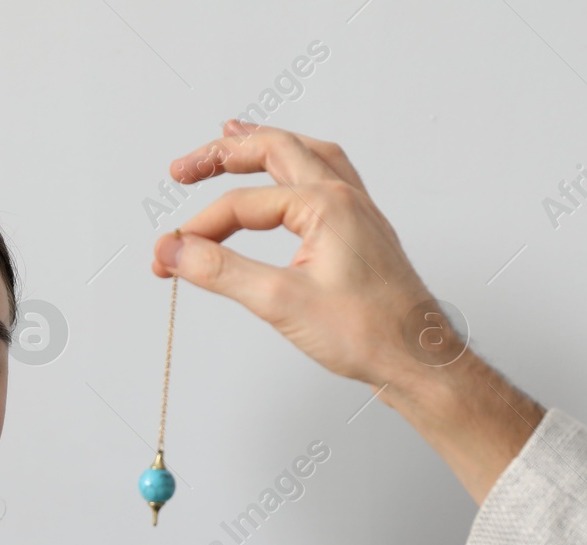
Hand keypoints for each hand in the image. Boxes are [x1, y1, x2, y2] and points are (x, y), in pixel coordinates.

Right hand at [151, 120, 543, 504]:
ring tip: (233, 141)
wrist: (418, 361)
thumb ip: (221, 272)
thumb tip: (175, 252)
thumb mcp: (281, 302)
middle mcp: (344, 198)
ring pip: (306, 157)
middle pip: (276, 150)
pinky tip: (288, 181)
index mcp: (326, 204)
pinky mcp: (362, 234)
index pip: (243, 205)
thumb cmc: (369, 334)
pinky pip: (327, 180)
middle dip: (225, 154)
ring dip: (266, 147)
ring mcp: (358, 213)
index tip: (168, 257)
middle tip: (184, 168)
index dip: (198, 230)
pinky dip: (297, 169)